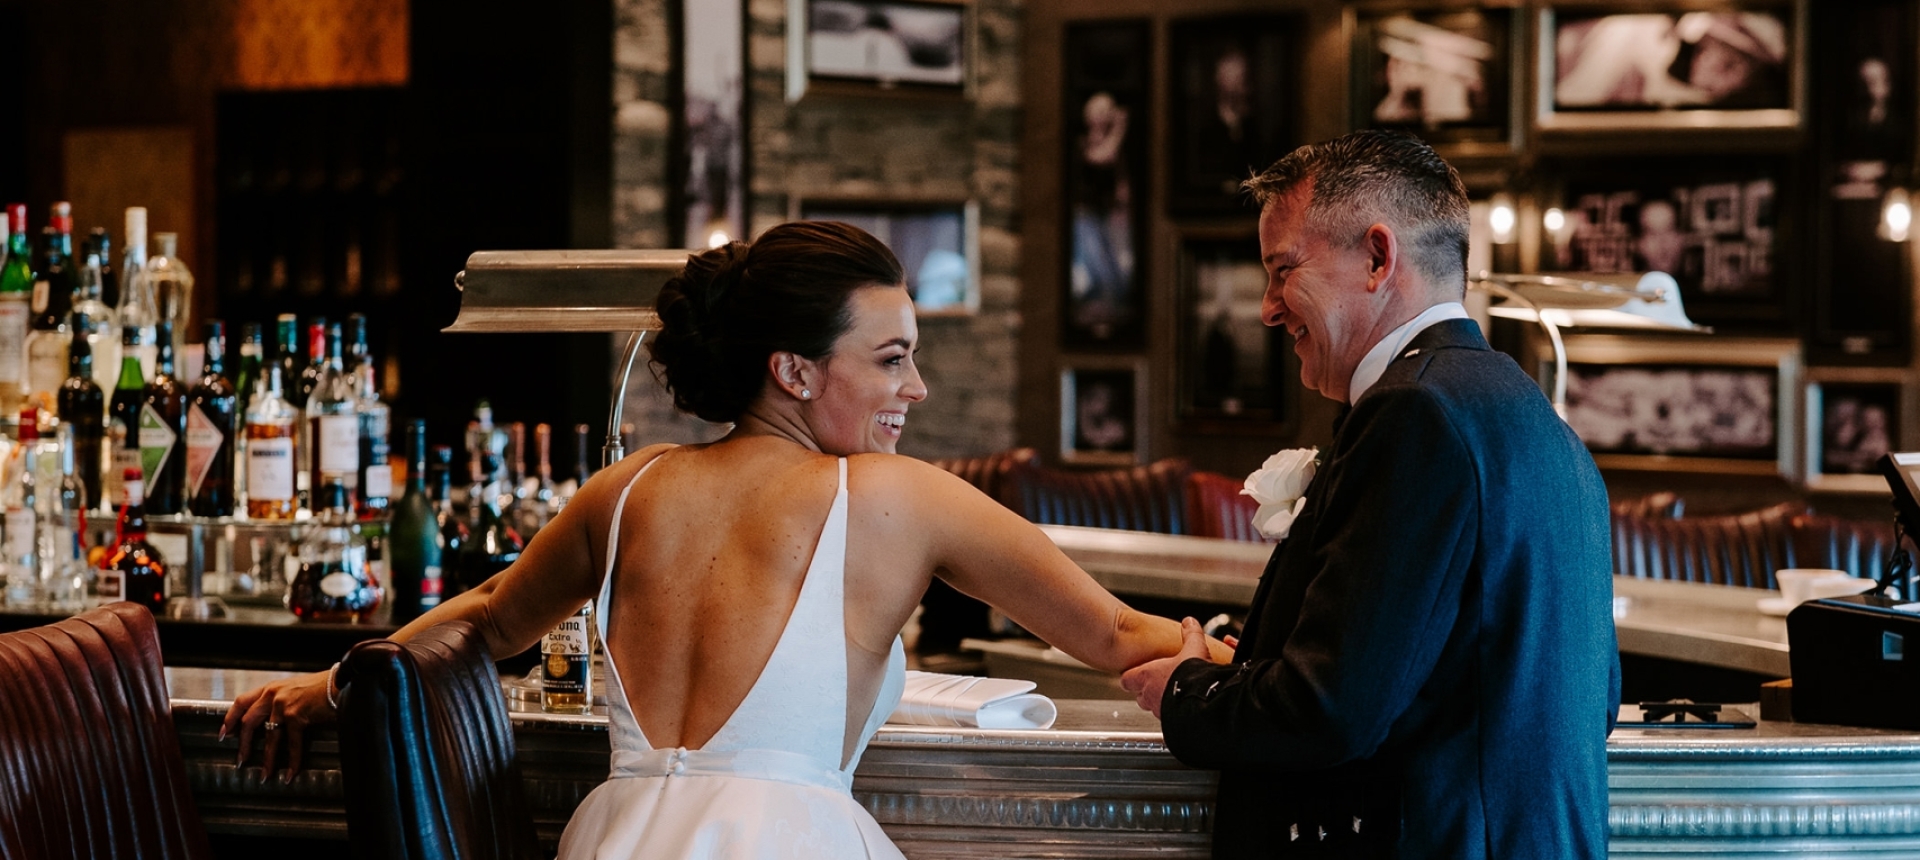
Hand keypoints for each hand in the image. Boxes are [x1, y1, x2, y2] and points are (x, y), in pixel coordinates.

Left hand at [220, 669, 335, 781]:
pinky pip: (291, 743)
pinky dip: (292, 761)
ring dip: (266, 759)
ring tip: (265, 775)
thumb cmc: (323, 686)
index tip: (223, 734)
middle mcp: (273, 694)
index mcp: (271, 688)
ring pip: (268, 737)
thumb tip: (275, 721)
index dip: (229, 719)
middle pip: (248, 722)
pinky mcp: (297, 715)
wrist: (342, 681)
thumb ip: (282, 701)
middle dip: (242, 745)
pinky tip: (290, 772)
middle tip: (241, 761)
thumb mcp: (295, 689)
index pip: (241, 702)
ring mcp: (283, 705)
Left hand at [1121, 617, 1212, 718]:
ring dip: (1161, 703)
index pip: (1127, 679)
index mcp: (1148, 676)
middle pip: (1140, 696)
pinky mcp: (1171, 724)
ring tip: (1174, 696)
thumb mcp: (1194, 648)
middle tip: (1159, 684)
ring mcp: (1160, 712)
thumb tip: (1189, 623)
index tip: (1135, 674)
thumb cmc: (1192, 676)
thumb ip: (1190, 635)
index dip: (1131, 676)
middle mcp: (1150, 695)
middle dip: (1148, 691)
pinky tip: (1186, 710)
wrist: (1203, 702)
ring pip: (1154, 709)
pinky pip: (1169, 720)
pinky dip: (1174, 715)